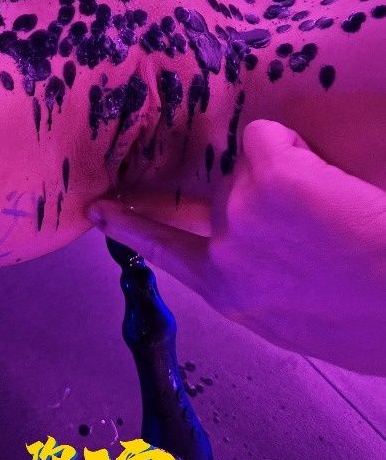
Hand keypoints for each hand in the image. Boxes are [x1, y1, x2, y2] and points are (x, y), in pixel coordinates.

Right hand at [86, 119, 385, 374]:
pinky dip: (296, 147)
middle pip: (222, 198)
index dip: (131, 227)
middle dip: (264, 197)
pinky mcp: (269, 175)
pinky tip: (327, 182)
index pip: (164, 249)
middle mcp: (222, 256)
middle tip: (313, 220)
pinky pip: (269, 135)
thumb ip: (263, 290)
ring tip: (334, 211)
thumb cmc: (377, 322)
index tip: (101, 212)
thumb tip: (264, 266)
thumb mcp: (304, 324)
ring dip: (288, 173)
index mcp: (228, 295)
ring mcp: (239, 213)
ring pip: (251, 165)